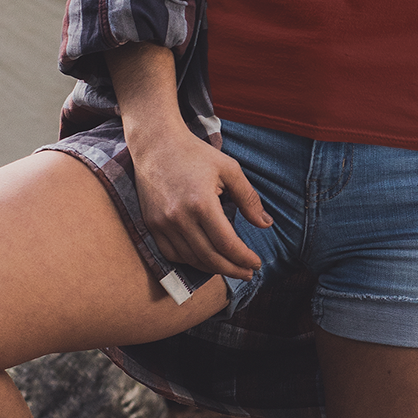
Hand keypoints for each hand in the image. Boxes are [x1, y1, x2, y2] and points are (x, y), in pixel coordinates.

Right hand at [108, 42, 270, 277]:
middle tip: (248, 273)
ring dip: (213, 268)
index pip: (227, 244)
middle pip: (210, 257)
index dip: (244, 258)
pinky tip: (204, 259)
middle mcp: (179, 218)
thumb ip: (249, 198)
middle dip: (232, 269)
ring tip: (230, 267)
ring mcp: (162, 224)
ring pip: (191, 259)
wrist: (155, 144)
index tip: (256, 263)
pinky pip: (171, 254)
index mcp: (201, 203)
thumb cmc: (196, 154)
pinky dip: (190, 261)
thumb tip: (266, 224)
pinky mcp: (151, 225)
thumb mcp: (229, 169)